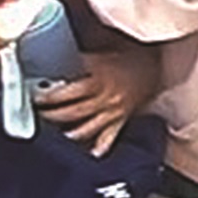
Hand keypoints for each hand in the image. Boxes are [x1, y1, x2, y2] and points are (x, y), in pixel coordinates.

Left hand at [38, 49, 159, 153]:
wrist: (163, 63)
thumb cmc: (136, 52)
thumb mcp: (108, 45)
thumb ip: (86, 53)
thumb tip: (62, 48)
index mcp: (99, 79)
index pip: (66, 91)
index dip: (48, 95)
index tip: (34, 95)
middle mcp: (105, 98)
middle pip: (72, 113)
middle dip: (51, 115)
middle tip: (37, 114)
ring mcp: (114, 111)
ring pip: (86, 128)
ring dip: (68, 133)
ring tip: (53, 134)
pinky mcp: (123, 118)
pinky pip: (110, 136)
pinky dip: (100, 147)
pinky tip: (90, 152)